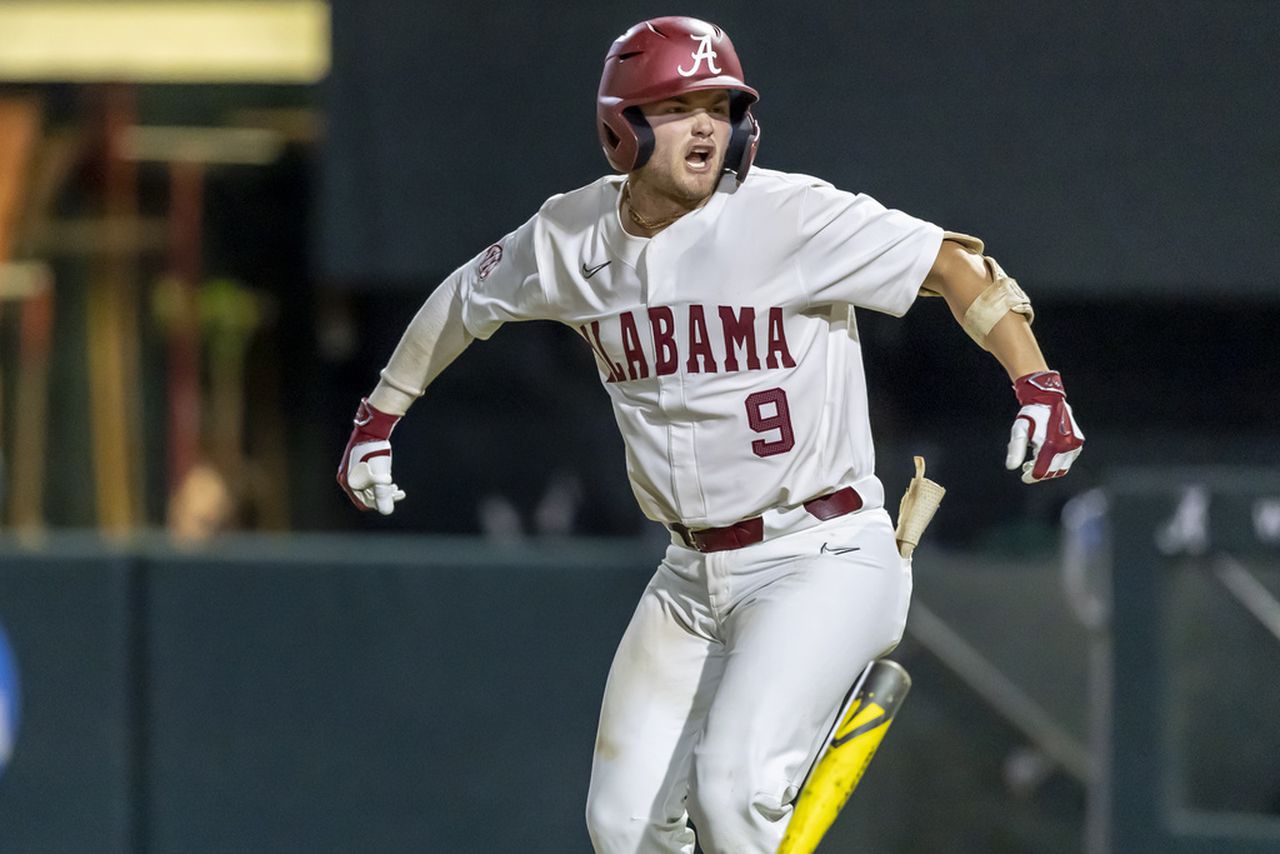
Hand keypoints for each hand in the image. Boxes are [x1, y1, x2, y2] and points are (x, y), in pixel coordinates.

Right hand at [337, 398, 406, 513]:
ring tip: (397, 488)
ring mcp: (353, 469)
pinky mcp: (360, 463)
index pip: (363, 503)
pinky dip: (380, 481)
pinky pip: (369, 477)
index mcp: (348, 482)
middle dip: (383, 496)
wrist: (373, 429)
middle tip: (399, 493)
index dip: (379, 504)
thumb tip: (387, 511)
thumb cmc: (374, 453)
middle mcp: (348, 477)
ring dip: (383, 489)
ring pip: (369, 486)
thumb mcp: (379, 477)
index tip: (392, 499)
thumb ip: (383, 495)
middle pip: (367, 495)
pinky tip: (390, 480)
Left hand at [1005, 370, 1083, 483]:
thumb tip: (1011, 467)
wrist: (1049, 399)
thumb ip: (1015, 449)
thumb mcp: (1019, 430)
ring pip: (1062, 468)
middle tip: (1028, 467)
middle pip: (1052, 472)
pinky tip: (1048, 455)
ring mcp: (1074, 445)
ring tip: (1036, 461)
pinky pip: (1069, 460)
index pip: (1041, 472)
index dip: (1031, 477)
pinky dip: (1059, 462)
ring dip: (1049, 469)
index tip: (1024, 476)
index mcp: (1051, 444)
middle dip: (1039, 473)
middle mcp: (1066, 446)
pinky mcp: (1078, 443)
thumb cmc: (1032, 414)